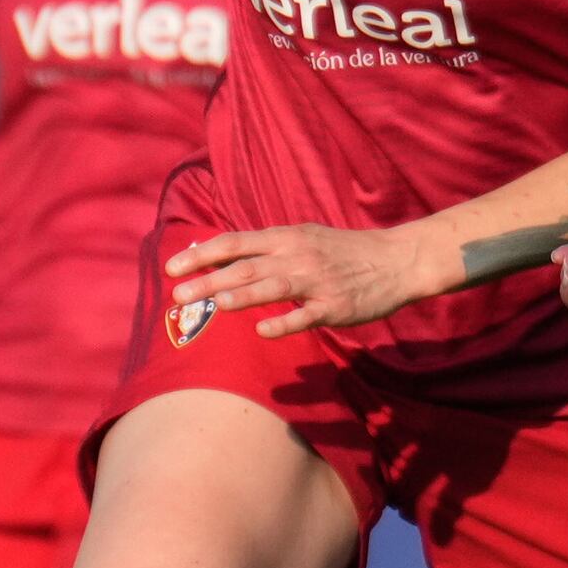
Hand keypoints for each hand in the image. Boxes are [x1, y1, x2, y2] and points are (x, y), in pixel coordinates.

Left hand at [166, 219, 438, 342]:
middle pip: (246, 267)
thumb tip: (217, 251)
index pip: (234, 242)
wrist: (395, 260)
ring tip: (214, 305)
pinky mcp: (336, 306)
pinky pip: (306, 316)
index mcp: (286, 237)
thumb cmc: (342, 251)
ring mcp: (317, 281)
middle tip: (176, 296)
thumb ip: (264, 246)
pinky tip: (262, 331)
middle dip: (208, 280)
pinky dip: (284, 323)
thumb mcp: (303, 237)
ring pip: (273, 287)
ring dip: (242, 296)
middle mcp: (297, 256)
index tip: (172, 268)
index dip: (201, 255)